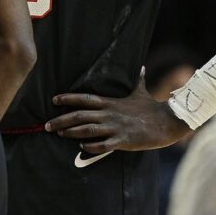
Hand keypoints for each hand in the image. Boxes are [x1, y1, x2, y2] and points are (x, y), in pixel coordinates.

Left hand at [44, 70, 191, 153]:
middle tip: (46, 125)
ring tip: (59, 134)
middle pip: (80, 115)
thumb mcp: (142, 92)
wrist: (168, 122)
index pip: (84, 98)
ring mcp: (115, 127)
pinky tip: (81, 147)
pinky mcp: (123, 141)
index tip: (53, 100)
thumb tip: (142, 67)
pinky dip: (90, 146)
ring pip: (87, 130)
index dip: (68, 98)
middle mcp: (110, 114)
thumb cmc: (152, 107)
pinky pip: (103, 145)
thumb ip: (138, 81)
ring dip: (71, 132)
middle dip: (61, 120)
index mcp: (111, 102)